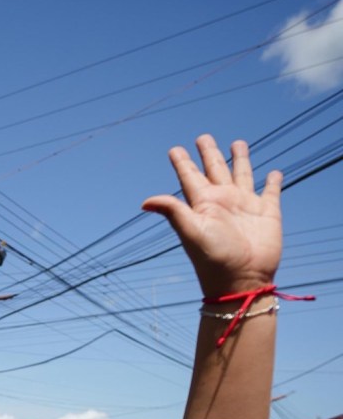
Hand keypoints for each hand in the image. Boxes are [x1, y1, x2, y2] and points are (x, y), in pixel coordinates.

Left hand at [143, 136, 281, 297]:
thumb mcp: (191, 232)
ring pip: (242, 174)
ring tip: (238, 143)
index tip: (175, 149)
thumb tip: (144, 202)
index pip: (190, 177)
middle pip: (215, 169)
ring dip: (240, 159)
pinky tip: (274, 172)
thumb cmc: (213, 259)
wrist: (242, 281)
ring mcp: (246, 206)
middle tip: (203, 137)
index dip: (183, 162)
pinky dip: (273, 181)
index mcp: (203, 203)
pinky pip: (271, 191)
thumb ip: (173, 211)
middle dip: (209, 153)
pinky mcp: (268, 213)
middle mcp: (223, 201)